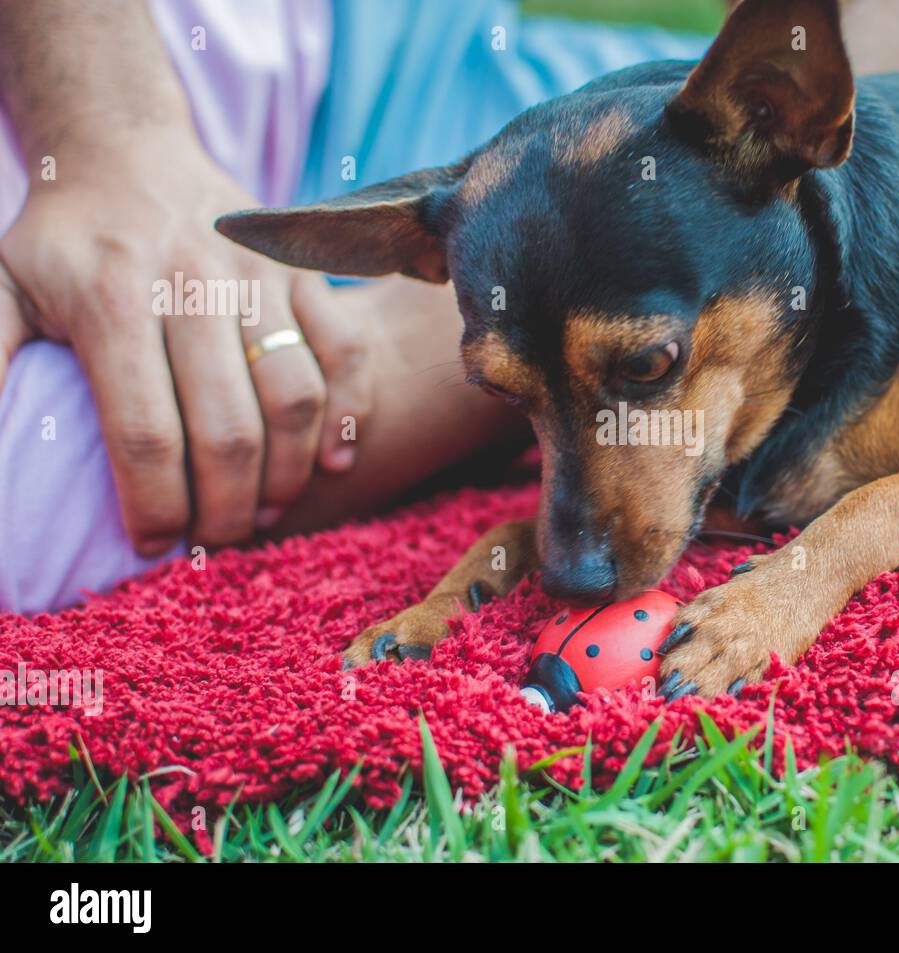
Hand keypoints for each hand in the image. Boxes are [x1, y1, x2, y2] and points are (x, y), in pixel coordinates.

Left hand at [0, 127, 371, 552]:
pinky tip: (331, 459)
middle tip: (214, 540)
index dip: (155, 504)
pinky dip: (347, 412)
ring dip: (286, 473)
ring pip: (294, 398)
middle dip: (226, 507)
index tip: (152, 543)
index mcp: (113, 302)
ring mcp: (258, 278)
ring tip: (264, 511)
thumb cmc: (65, 240)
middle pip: (229, 430)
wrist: (128, 149)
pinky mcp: (301, 272)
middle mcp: (194, 287)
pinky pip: (345, 351)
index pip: (146, 433)